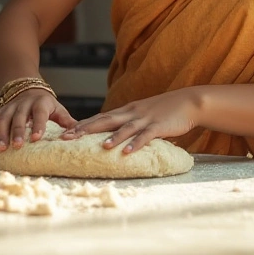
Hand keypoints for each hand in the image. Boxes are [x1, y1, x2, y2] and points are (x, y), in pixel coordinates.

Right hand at [0, 88, 77, 151]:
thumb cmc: (46, 105)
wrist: (27, 87)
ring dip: (0, 134)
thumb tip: (79, 136)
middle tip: (17, 146)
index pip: (40, 114)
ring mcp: (9, 107)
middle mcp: (23, 103)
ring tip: (0, 149)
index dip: (38, 125)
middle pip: (19, 117)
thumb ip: (68, 122)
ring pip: (2, 119)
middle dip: (17, 132)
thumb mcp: (58, 109)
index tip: (37, 138)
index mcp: (41, 103)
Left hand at [60, 88, 202, 153]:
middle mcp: (132, 113)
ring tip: (100, 146)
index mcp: (127, 111)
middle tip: (67, 138)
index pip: (100, 117)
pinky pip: (145, 136)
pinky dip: (135, 144)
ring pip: (125, 128)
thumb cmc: (165, 111)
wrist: (188, 102)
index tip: (65, 133)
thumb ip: (129, 124)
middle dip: (85, 130)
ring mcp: (145, 119)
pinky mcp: (158, 126)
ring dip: (112, 137)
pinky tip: (126, 152)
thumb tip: (115, 138)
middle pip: (105, 121)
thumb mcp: (142, 115)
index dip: (82, 125)